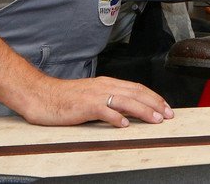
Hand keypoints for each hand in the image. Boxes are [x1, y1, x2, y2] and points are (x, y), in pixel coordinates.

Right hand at [19, 75, 174, 127]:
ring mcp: (94, 95)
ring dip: (143, 110)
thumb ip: (108, 101)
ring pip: (125, 101)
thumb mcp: (91, 96)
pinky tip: (124, 125)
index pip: (136, 88)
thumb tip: (127, 111)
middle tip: (168, 114)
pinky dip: (116, 117)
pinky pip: (103, 111)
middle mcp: (104, 86)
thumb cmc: (64, 98)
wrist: (41, 95)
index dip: (153, 97)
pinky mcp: (84, 106)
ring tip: (155, 119)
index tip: (165, 107)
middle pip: (136, 93)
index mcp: (106, 83)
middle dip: (155, 103)